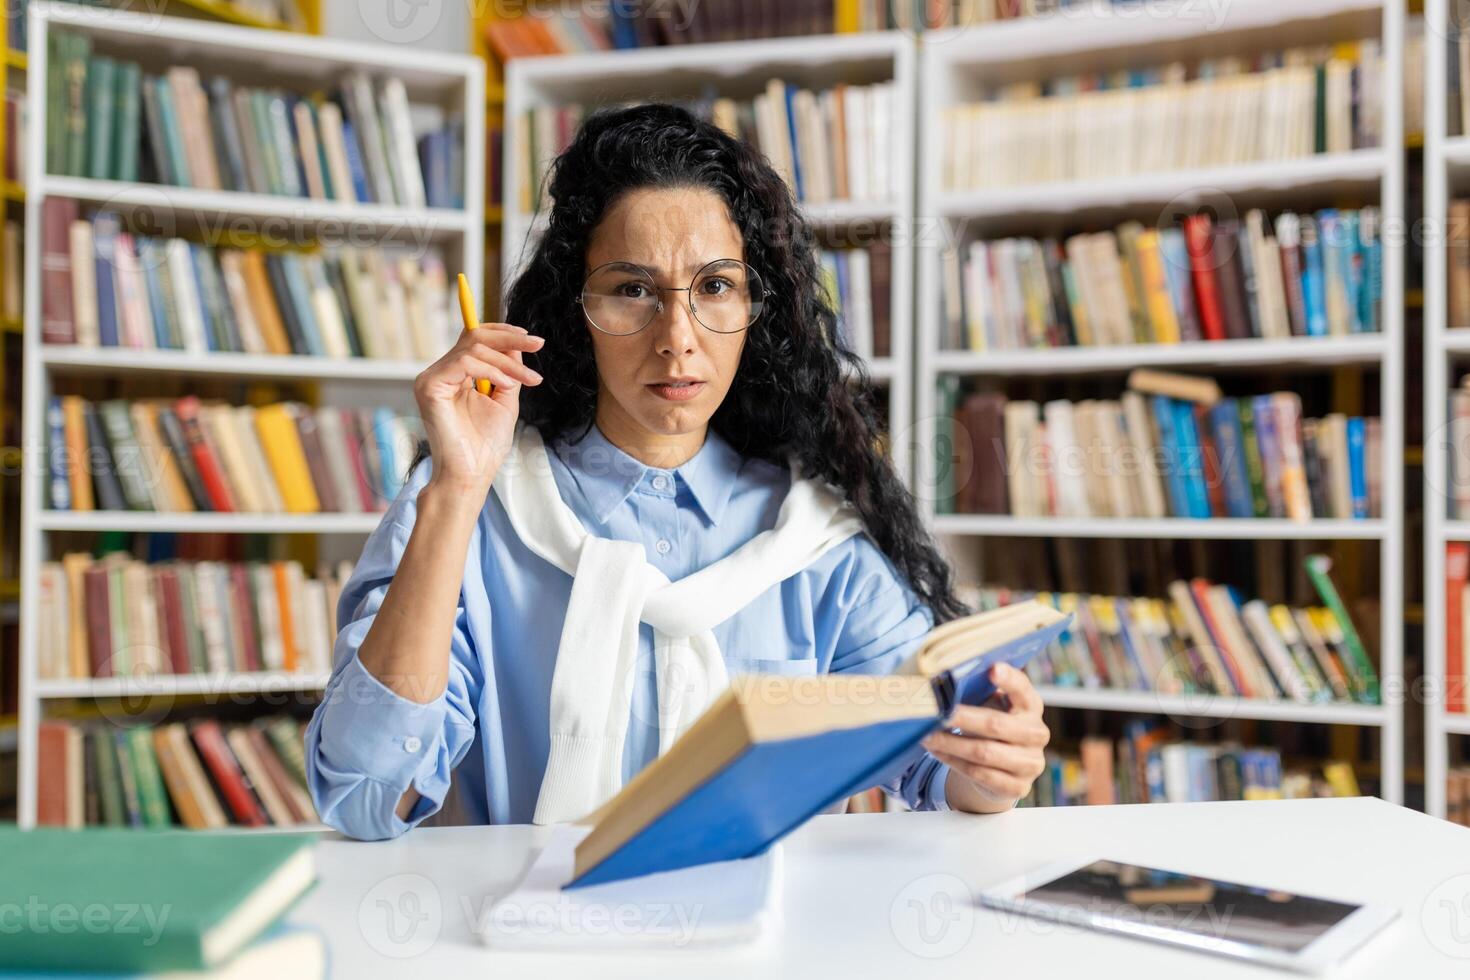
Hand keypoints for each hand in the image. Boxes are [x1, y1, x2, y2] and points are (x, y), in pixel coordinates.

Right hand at [413, 324, 544, 493]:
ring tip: (527, 380)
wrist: (471, 474)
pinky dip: (491, 371)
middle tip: (538, 344)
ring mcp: (432, 378)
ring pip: (474, 348)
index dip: (505, 333)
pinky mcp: (429, 386)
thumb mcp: (505, 400)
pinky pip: (464, 362)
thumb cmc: (485, 446)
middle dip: (511, 339)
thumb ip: (509, 372)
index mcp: (456, 374)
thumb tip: (517, 344)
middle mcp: (441, 372)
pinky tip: (506, 385)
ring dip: (508, 362)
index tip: (535, 340)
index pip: (476, 339)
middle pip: (474, 336)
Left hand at [921, 663, 1049, 813]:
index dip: (1009, 679)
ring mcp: (1030, 762)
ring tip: (927, 736)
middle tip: (936, 713)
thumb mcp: (992, 705)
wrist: (1005, 768)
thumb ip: (979, 692)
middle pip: (996, 724)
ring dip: (950, 743)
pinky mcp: (1018, 786)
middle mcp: (1036, 733)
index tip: (992, 669)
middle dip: (961, 718)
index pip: (1023, 689)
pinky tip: (937, 752)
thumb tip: (943, 684)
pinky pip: (980, 774)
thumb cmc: (993, 724)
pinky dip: (954, 761)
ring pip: (984, 752)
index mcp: (1030, 706)